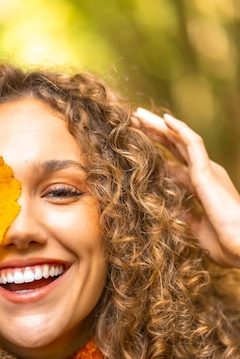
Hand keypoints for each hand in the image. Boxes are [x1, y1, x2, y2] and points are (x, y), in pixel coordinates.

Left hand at [133, 108, 239, 268]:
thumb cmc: (224, 242)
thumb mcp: (195, 227)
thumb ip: (183, 214)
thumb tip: (168, 209)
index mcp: (201, 187)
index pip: (175, 163)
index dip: (157, 153)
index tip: (136, 144)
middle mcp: (205, 174)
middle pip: (176, 148)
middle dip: (155, 134)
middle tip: (134, 121)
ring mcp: (208, 171)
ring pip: (181, 141)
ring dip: (160, 127)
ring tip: (140, 115)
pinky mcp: (208, 172)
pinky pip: (194, 143)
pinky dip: (179, 130)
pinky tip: (165, 120)